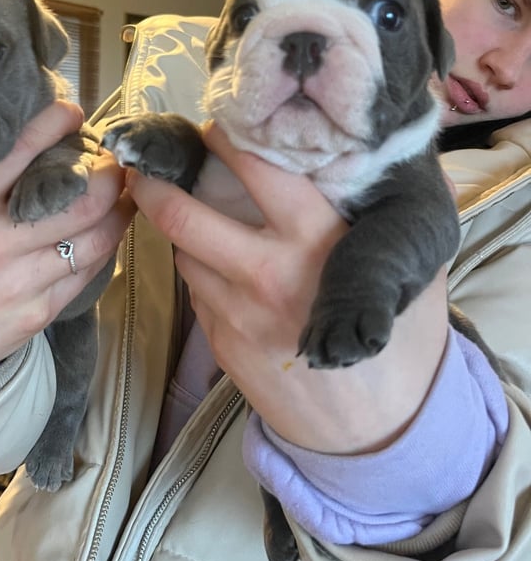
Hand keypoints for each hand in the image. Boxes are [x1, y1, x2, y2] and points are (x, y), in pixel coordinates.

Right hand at [0, 101, 134, 382]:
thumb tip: (9, 132)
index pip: (18, 155)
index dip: (53, 126)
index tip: (72, 113)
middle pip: (81, 201)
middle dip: (108, 174)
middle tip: (110, 160)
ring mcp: (20, 284)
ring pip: (96, 239)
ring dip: (119, 209)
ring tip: (123, 191)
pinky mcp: (37, 313)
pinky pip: (88, 272)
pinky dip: (105, 245)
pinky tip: (106, 230)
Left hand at [127, 123, 449, 454]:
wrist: (373, 433)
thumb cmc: (398, 346)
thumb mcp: (410, 275)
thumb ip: (389, 219)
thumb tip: (392, 159)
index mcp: (316, 242)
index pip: (257, 170)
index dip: (225, 140)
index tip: (214, 127)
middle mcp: (266, 273)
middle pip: (183, 213)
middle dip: (155, 181)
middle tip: (151, 160)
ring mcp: (235, 313)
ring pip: (182, 251)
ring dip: (178, 228)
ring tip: (182, 209)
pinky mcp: (220, 345)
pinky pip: (195, 290)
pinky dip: (197, 269)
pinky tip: (215, 264)